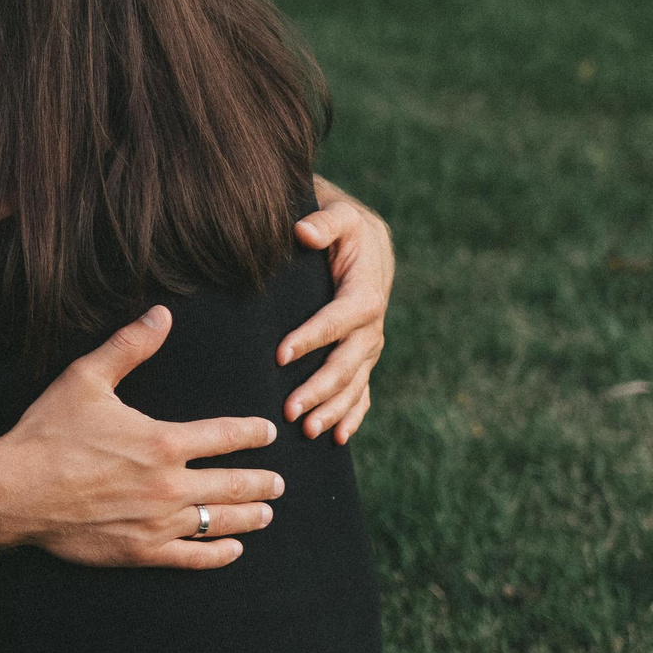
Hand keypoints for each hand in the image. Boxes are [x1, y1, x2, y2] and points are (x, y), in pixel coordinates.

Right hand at [0, 307, 282, 569]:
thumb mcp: (86, 379)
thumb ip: (128, 347)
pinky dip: (218, 555)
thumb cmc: (48, 434)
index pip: (225, 436)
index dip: (251, 434)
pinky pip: (192, 558)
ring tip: (267, 514)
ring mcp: (157, 523)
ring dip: (249, 517)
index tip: (267, 433)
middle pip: (233, 484)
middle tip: (279, 483)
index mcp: (163, 442)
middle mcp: (169, 485)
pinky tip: (232, 550)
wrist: (14, 492)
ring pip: (219, 522)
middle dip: (261, 482)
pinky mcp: (140, 551)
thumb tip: (161, 316)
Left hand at [279, 191, 393, 443]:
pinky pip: (362, 391)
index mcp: (365, 292)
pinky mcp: (363, 357)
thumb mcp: (339, 215)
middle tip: (289, 409)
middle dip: (320, 387)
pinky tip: (336, 437)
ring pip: (355, 383)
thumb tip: (303, 232)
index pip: (340, 319)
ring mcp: (369, 345)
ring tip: (307, 430)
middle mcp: (371, 324)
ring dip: (333, 409)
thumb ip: (324, 222)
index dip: (313, 337)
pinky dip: (351, 415)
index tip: (281, 355)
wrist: (365, 243)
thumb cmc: (344, 228)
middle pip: (348, 361)